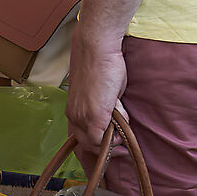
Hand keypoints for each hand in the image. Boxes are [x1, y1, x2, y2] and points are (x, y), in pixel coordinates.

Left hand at [66, 30, 126, 169]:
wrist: (96, 49)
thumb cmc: (102, 65)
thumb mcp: (102, 94)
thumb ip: (105, 109)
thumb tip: (115, 121)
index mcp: (73, 111)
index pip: (83, 138)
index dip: (100, 144)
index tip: (116, 142)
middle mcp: (74, 116)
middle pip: (88, 144)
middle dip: (107, 146)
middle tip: (122, 142)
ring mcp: (83, 117)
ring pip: (95, 143)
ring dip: (112, 138)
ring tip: (121, 116)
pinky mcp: (94, 115)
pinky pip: (102, 138)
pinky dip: (115, 135)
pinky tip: (120, 116)